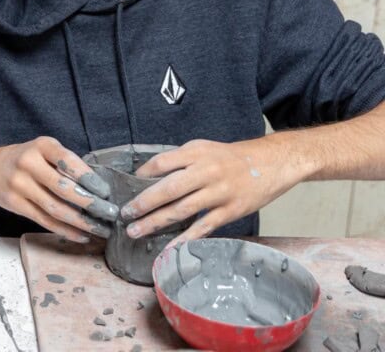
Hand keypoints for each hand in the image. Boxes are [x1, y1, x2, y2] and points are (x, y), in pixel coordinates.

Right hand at [0, 136, 118, 242]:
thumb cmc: (27, 159)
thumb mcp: (44, 150)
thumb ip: (65, 163)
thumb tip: (99, 188)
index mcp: (41, 146)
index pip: (67, 161)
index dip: (88, 177)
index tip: (106, 192)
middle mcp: (28, 163)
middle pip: (63, 187)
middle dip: (90, 204)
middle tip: (111, 214)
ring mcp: (19, 184)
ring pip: (55, 208)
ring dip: (81, 222)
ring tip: (101, 229)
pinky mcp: (15, 204)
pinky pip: (44, 220)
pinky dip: (65, 230)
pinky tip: (81, 235)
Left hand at [120, 139, 298, 244]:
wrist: (270, 163)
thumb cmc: (230, 157)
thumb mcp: (203, 148)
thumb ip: (179, 160)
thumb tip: (149, 176)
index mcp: (195, 153)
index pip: (161, 163)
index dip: (142, 174)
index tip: (128, 185)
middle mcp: (206, 172)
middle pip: (168, 189)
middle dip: (143, 203)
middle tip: (125, 214)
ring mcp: (218, 193)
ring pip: (181, 210)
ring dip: (156, 222)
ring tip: (136, 230)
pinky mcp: (230, 211)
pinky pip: (203, 227)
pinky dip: (185, 238)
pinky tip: (169, 246)